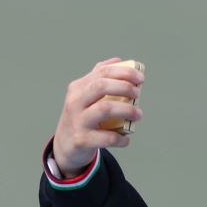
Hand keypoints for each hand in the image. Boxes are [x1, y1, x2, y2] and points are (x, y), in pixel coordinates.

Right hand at [52, 58, 144, 176]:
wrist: (65, 145)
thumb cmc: (81, 117)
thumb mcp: (84, 95)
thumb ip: (98, 78)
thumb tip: (118, 60)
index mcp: (78, 88)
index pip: (102, 72)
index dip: (124, 72)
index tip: (141, 78)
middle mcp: (75, 101)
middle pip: (101, 86)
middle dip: (124, 87)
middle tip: (138, 93)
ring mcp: (78, 120)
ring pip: (104, 109)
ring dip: (127, 110)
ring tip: (138, 114)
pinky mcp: (82, 139)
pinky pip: (107, 137)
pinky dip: (121, 138)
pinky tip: (127, 138)